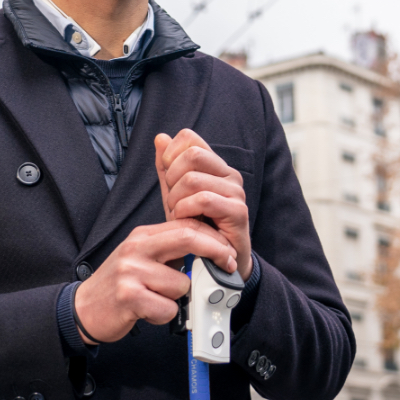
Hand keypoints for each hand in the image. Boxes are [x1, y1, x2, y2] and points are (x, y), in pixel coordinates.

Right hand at [73, 219, 235, 344]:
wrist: (84, 308)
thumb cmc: (119, 285)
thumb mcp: (141, 258)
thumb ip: (169, 251)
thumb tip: (208, 251)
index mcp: (142, 236)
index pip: (185, 226)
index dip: (213, 237)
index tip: (227, 251)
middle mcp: (136, 249)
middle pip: (187, 239)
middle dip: (215, 252)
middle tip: (227, 265)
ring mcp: (131, 272)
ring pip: (181, 284)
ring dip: (177, 299)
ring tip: (156, 299)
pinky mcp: (129, 297)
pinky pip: (167, 307)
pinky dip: (163, 314)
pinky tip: (147, 311)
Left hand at [155, 129, 251, 281]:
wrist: (216, 261)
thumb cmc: (196, 227)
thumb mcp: (175, 194)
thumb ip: (168, 168)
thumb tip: (160, 137)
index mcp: (215, 165)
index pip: (189, 137)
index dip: (171, 154)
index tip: (168, 177)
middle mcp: (228, 174)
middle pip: (191, 154)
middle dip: (172, 178)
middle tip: (172, 201)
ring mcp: (235, 192)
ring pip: (193, 179)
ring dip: (176, 200)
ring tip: (179, 215)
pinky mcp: (238, 211)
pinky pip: (203, 200)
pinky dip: (186, 211)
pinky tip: (186, 221)